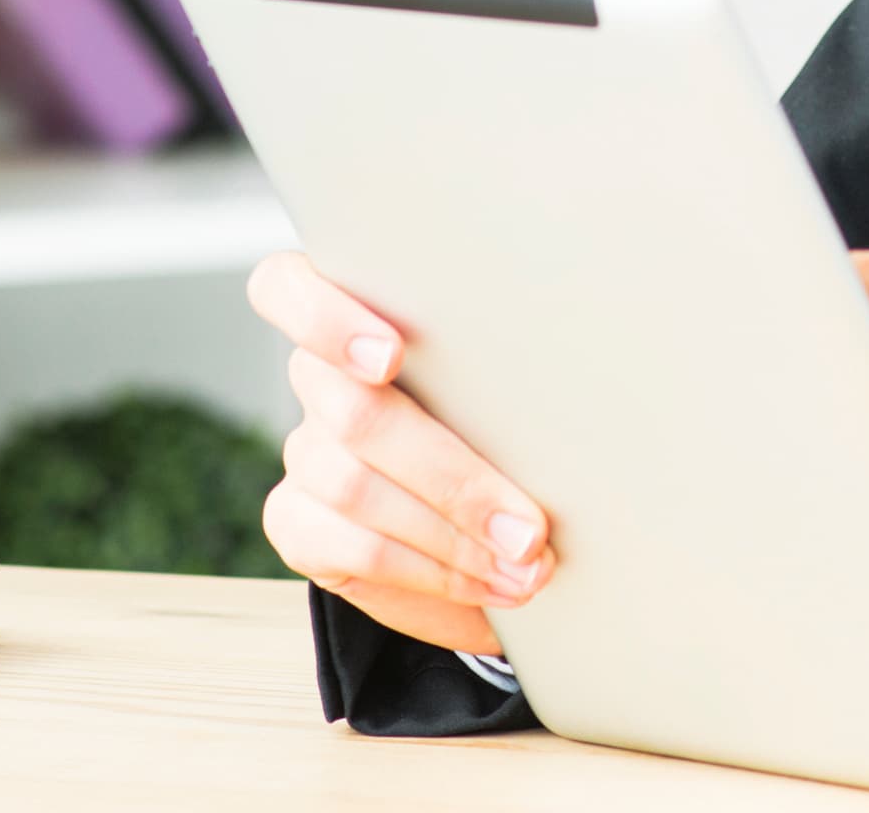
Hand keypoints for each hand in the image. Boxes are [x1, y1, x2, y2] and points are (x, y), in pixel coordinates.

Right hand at [244, 250, 552, 654]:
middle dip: (454, 478)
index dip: (326, 317)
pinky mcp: (296, 522)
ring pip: (356, 486)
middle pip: (355, 412)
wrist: (487, 524)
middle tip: (529, 528)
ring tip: (526, 564)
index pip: (288, 286)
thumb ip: (508, 374)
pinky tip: (487, 583)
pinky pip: (353, 547)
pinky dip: (432, 571)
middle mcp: (320, 379)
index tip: (392, 355)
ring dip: (455, 536)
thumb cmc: (512, 432)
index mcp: (363, 317)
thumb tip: (581, 393)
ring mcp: (304, 451)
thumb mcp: (514, 392)